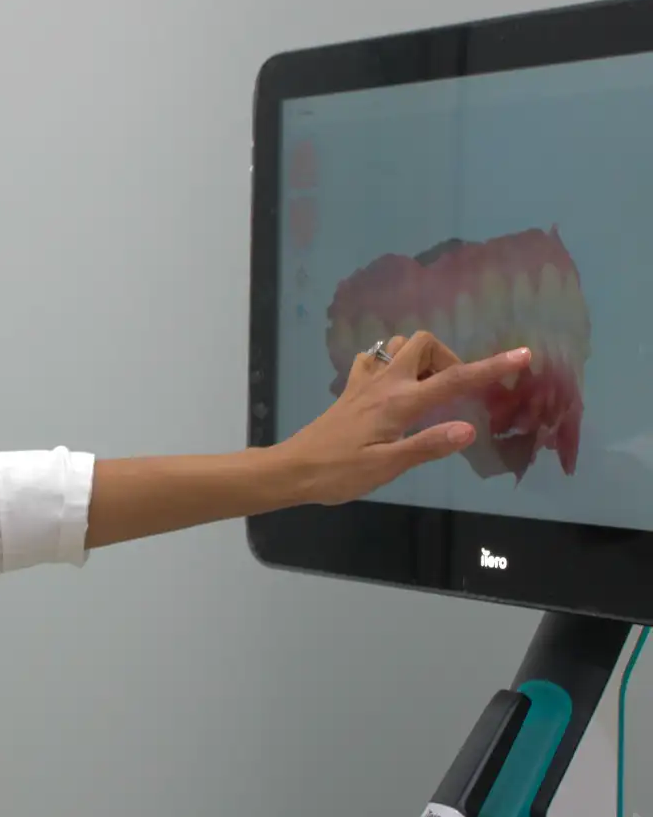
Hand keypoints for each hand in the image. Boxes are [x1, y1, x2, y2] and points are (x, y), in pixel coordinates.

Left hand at [280, 330, 531, 504]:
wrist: (293, 469)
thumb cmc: (339, 472)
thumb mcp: (387, 466)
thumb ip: (427, 446)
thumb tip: (468, 429)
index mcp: (398, 403)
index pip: (453, 380)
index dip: (491, 367)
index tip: (523, 354)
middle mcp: (383, 383)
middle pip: (424, 343)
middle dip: (448, 358)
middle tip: (452, 392)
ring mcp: (364, 383)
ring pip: (399, 346)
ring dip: (421, 359)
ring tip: (427, 392)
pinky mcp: (351, 390)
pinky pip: (375, 360)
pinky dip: (392, 364)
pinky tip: (394, 388)